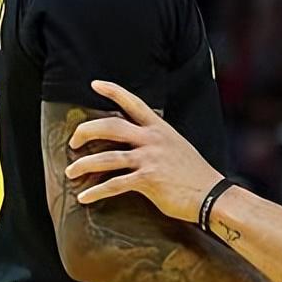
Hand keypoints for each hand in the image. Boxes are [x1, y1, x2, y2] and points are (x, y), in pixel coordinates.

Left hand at [65, 80, 222, 221]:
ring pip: (107, 157)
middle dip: (85, 131)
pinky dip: (96, 191)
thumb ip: (156, 142)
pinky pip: (115, 184)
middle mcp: (153, 139)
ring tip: (70, 172)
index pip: (134, 102)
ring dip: (83, 165)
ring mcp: (150, 159)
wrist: (211, 194)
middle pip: (110, 126)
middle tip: (73, 143)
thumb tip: (137, 144)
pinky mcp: (148, 180)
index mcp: (160, 128)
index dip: (113, 91)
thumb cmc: (194, 174)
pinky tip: (84, 197)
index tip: (95, 84)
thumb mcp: (177, 147)